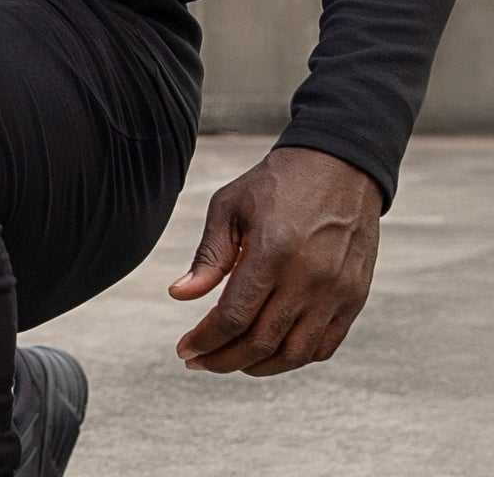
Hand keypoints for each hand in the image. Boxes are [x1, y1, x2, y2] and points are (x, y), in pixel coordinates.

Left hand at [168, 146, 381, 376]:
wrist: (339, 166)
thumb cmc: (277, 183)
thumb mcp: (231, 205)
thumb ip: (209, 255)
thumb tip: (179, 295)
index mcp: (272, 252)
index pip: (233, 318)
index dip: (205, 341)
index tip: (185, 349)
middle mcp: (307, 279)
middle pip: (260, 343)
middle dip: (222, 360)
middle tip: (199, 361)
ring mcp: (335, 293)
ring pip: (293, 354)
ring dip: (257, 367)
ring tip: (230, 359)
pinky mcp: (354, 299)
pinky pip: (323, 347)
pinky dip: (293, 358)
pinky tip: (270, 352)